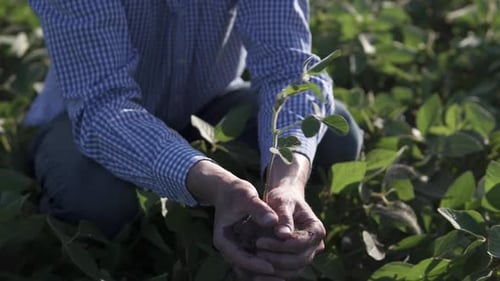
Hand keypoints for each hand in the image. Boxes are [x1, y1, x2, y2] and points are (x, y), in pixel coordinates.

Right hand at [186, 160, 278, 274]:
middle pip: (243, 270)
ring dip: (265, 274)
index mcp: (223, 239)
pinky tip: (285, 267)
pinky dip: (267, 265)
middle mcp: (229, 248)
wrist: (229, 189)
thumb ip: (259, 209)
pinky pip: (255, 263)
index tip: (272, 267)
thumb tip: (273, 221)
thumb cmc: (236, 192)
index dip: (255, 264)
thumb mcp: (246, 196)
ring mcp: (237, 249)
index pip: (238, 258)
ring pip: (250, 270)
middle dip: (261, 275)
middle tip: (282, 278)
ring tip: (286, 276)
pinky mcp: (245, 247)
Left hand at [256, 153, 325, 278]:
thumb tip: (283, 234)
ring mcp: (309, 254)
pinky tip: (257, 273)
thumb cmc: (282, 198)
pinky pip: (288, 273)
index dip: (280, 245)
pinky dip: (274, 274)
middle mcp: (317, 245)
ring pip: (295, 270)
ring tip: (254, 261)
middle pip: (299, 260)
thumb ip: (284, 217)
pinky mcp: (298, 261)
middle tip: (255, 254)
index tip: (259, 242)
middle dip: (276, 259)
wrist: (284, 202)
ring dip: (274, 269)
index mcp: (316, 229)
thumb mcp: (282, 202)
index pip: (300, 243)